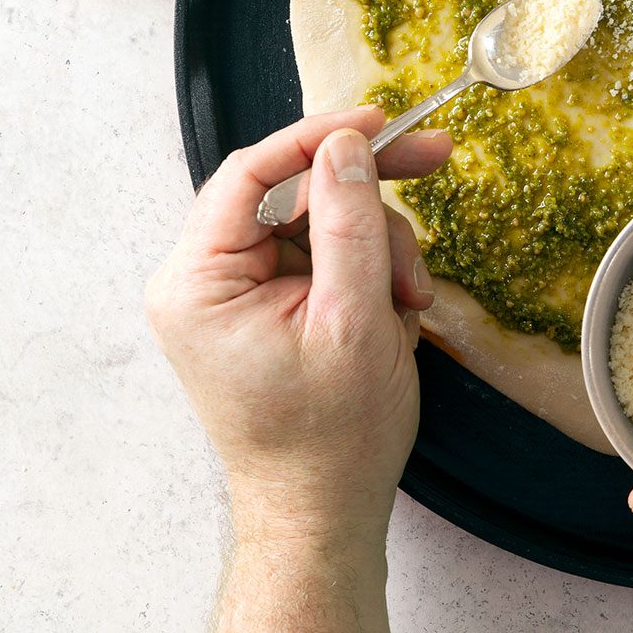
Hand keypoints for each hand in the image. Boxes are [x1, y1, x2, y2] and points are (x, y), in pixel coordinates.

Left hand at [146, 109, 449, 632]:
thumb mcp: (354, 321)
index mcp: (197, 282)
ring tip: (411, 302)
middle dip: (367, 198)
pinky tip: (394, 311)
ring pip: (319, 220)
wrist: (323, 511)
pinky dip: (368, 272)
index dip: (320, 137)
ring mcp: (235, 294)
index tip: (381, 120)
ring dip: (379, 246)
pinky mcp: (266, 307)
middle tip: (435, 161)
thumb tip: (347, 145)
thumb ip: (349, 224)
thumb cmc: (331, 437)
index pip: (252, 173)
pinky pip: (323, 255)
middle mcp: (203, 280)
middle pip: (291, 191)